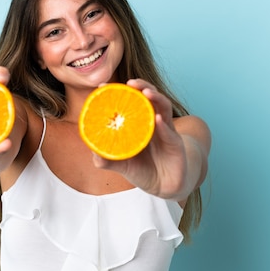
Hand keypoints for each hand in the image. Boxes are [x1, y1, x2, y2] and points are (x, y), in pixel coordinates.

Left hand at [91, 79, 209, 200]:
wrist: (164, 187)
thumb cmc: (143, 170)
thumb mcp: (122, 165)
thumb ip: (107, 159)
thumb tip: (92, 152)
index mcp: (140, 123)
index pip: (130, 102)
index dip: (118, 92)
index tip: (102, 86)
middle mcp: (154, 122)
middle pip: (150, 97)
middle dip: (142, 86)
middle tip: (130, 83)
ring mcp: (167, 131)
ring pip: (164, 108)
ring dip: (156, 98)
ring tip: (146, 92)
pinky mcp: (176, 144)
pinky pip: (170, 132)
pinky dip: (163, 126)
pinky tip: (156, 119)